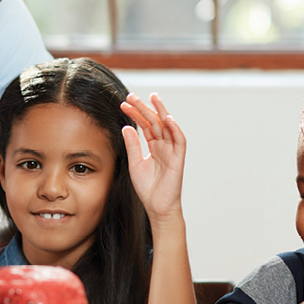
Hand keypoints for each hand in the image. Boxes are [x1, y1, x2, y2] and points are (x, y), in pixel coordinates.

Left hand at [121, 93, 185, 220]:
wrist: (157, 207)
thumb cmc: (148, 188)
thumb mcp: (135, 164)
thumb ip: (132, 145)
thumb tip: (127, 127)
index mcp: (154, 147)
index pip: (145, 126)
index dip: (135, 114)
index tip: (124, 104)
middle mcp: (164, 146)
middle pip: (155, 122)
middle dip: (144, 108)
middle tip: (132, 96)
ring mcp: (172, 151)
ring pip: (167, 127)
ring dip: (160, 111)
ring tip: (152, 98)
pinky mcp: (178, 159)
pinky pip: (179, 141)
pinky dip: (175, 129)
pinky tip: (167, 118)